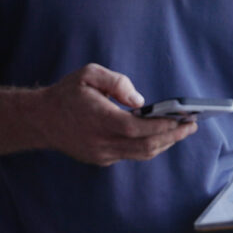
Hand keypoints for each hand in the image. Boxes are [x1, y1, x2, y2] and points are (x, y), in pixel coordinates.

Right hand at [35, 63, 196, 165]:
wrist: (40, 119)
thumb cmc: (67, 93)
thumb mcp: (89, 74)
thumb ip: (117, 83)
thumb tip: (140, 101)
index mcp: (100, 119)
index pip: (139, 129)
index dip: (163, 126)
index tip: (183, 118)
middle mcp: (101, 142)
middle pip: (146, 146)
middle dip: (173, 136)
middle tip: (192, 125)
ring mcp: (101, 154)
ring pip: (141, 154)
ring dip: (164, 143)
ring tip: (182, 130)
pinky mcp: (101, 159)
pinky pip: (130, 155)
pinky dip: (149, 146)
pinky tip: (161, 135)